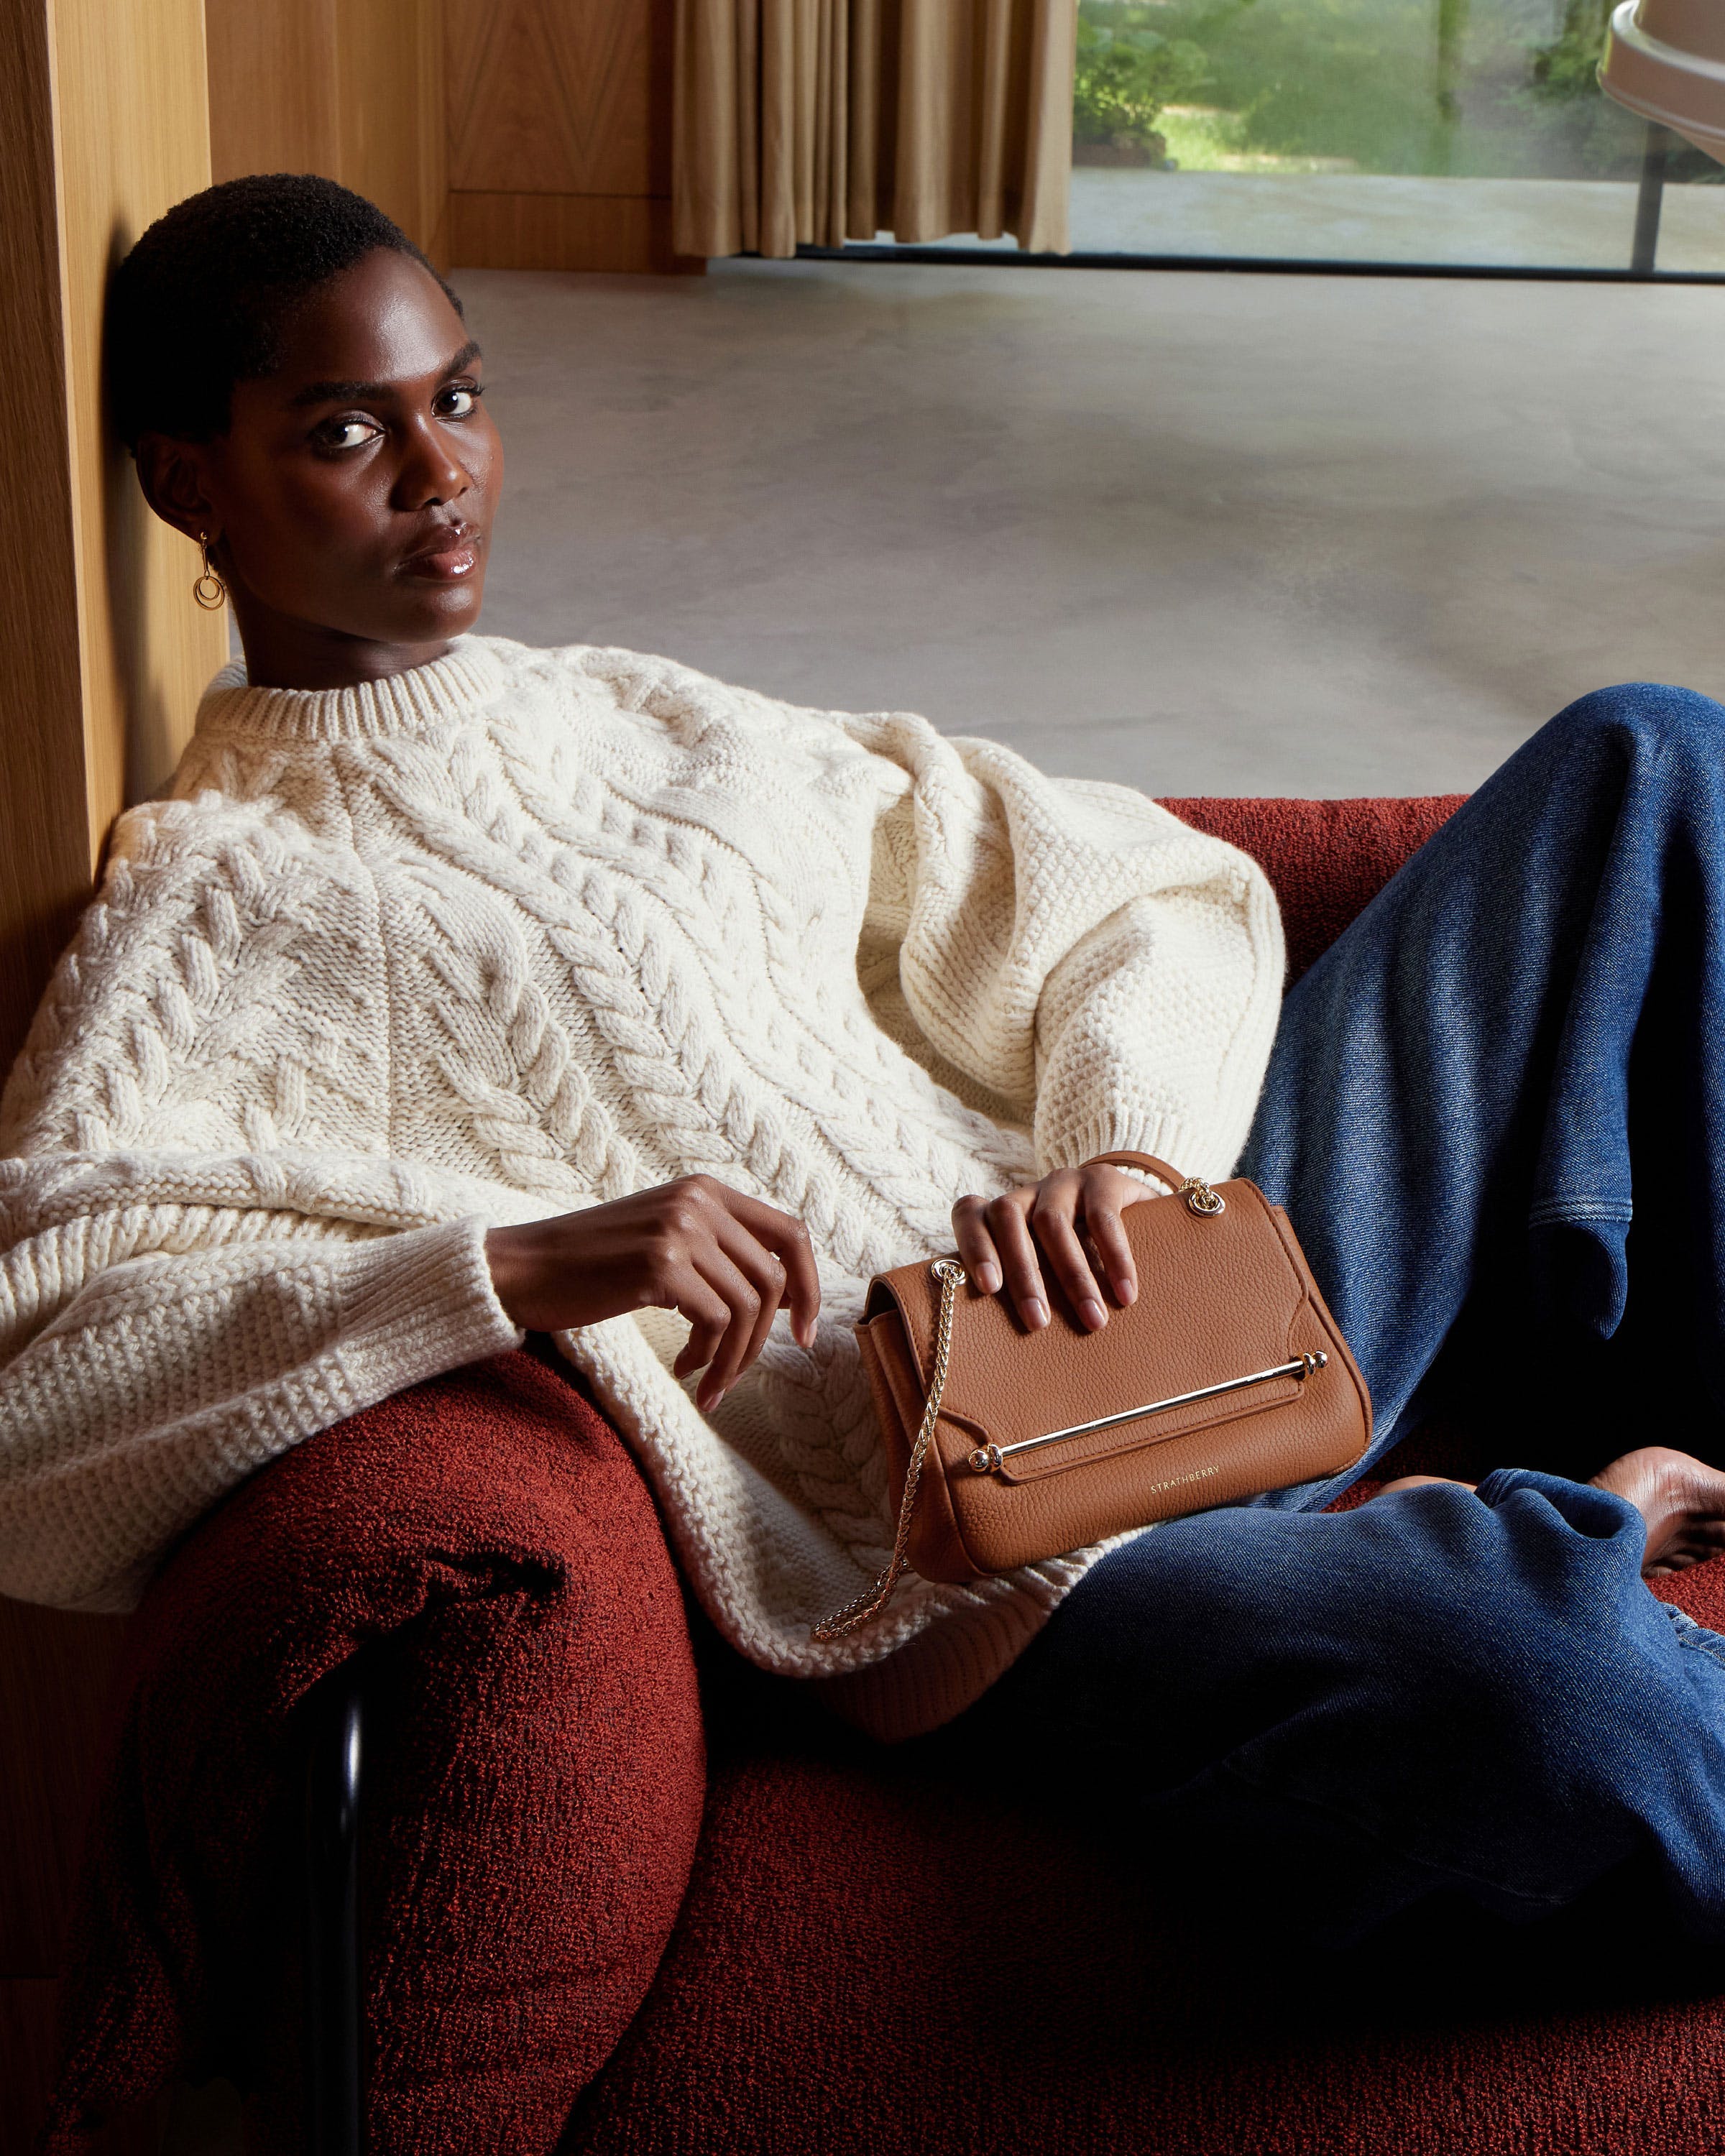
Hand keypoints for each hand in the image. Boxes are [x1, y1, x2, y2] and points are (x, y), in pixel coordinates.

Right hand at [485, 1177, 819, 1411]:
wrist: (521, 1268)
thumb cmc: (591, 1265)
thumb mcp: (665, 1239)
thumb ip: (719, 1251)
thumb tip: (787, 1294)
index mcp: (705, 1189)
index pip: (791, 1232)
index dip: (810, 1285)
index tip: (804, 1332)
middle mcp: (698, 1201)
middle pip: (773, 1279)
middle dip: (763, 1339)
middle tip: (735, 1375)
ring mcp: (678, 1230)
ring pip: (747, 1307)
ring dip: (733, 1358)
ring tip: (706, 1382)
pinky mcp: (658, 1266)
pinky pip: (715, 1323)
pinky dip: (708, 1358)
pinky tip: (684, 1369)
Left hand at [951, 1163, 1155, 1332]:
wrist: (1133, 1213)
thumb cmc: (1076, 1258)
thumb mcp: (1046, 1270)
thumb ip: (1024, 1291)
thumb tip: (1006, 1356)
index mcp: (1002, 1213)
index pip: (969, 1214)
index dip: (974, 1246)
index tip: (989, 1288)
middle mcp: (1028, 1192)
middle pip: (1008, 1220)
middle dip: (1023, 1275)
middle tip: (1038, 1323)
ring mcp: (1064, 1181)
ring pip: (1052, 1221)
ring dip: (1073, 1275)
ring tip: (1093, 1319)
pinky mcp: (1103, 1179)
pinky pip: (1103, 1217)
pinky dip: (1115, 1258)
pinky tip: (1125, 1293)